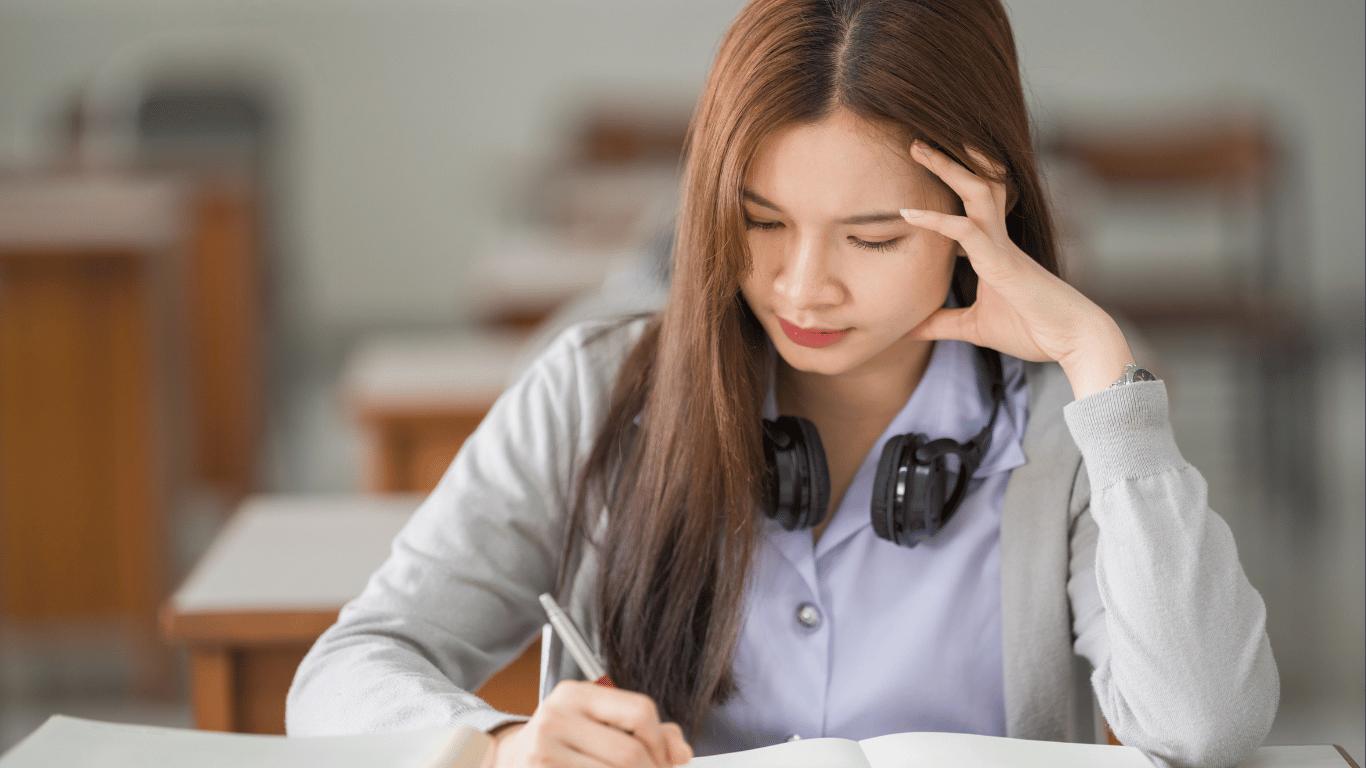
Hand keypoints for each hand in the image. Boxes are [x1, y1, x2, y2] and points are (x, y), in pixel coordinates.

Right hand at [481, 681, 692, 767]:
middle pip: (630, 753)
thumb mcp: (599, 723)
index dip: (661, 742)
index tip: (665, 761)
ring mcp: (544, 751)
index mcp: (577, 694)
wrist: (508, 759)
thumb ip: (648, 731)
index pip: (640, 710)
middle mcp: (557, 717)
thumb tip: (682, 752)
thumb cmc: (563, 741)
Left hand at [899, 142, 1134, 397]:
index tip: (920, 169)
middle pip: (975, 184)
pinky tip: (908, 214)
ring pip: (977, 192)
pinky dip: (936, 221)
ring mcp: (1002, 246)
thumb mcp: (975, 327)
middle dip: (947, 161)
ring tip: (918, 148)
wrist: (1074, 340)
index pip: (969, 206)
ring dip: (947, 169)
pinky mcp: (1002, 262)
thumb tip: (907, 330)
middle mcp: (999, 239)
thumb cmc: (1032, 329)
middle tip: (916, 141)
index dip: (949, 185)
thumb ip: (941, 323)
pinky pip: (967, 231)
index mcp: (994, 248)